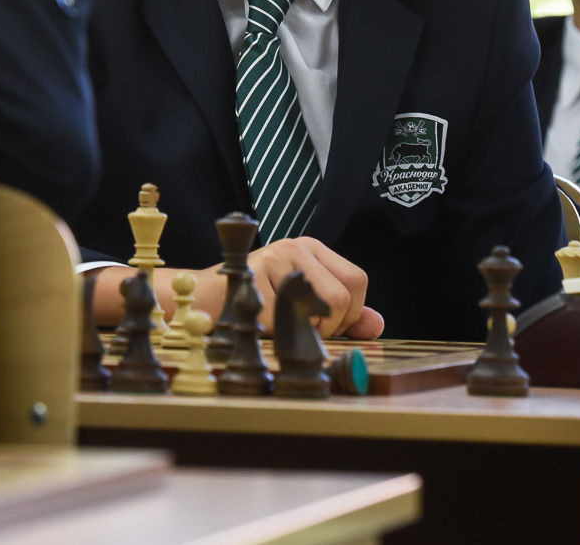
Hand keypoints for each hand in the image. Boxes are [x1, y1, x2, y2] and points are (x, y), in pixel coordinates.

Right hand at [91, 236, 384, 337]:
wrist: (201, 300)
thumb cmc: (256, 305)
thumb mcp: (303, 308)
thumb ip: (342, 316)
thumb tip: (377, 324)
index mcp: (313, 250)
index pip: (357, 282)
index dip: (347, 314)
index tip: (322, 325)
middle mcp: (297, 247)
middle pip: (344, 296)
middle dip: (328, 326)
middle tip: (299, 328)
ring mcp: (274, 256)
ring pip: (319, 308)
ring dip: (302, 331)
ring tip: (278, 325)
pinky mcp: (254, 273)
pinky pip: (284, 319)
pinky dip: (274, 333)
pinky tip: (258, 324)